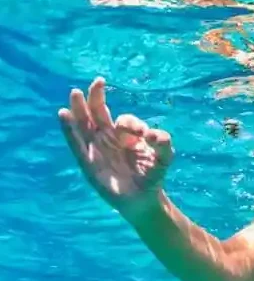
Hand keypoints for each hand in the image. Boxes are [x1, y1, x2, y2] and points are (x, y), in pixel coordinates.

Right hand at [58, 77, 172, 215]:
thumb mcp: (164, 158)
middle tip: (99, 81)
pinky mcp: (88, 162)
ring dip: (79, 109)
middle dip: (97, 97)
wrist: (143, 199)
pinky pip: (76, 143)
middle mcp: (108, 138)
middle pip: (98, 113)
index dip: (131, 123)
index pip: (123, 120)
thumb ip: (164, 144)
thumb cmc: (152, 175)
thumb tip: (153, 133)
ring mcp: (96, 148)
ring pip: (84, 124)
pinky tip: (63, 114)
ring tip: (75, 93)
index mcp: (125, 135)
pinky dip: (69, 129)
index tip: (144, 134)